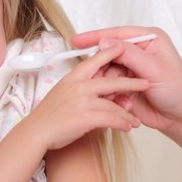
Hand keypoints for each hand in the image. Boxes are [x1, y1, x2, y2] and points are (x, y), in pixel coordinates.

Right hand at [28, 43, 149, 149]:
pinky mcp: (84, 116)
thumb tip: (99, 85)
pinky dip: (121, 123)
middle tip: (147, 84)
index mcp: (74, 77)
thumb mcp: (63, 93)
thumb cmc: (49, 116)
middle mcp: (78, 85)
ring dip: (127, 113)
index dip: (111, 53)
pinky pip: (110, 118)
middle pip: (111, 80)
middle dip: (131, 82)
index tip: (124, 48)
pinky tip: (128, 128)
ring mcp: (82, 100)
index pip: (95, 60)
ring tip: (136, 120)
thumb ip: (81, 87)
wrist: (35, 133)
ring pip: (113, 103)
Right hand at [72, 26, 181, 131]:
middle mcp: (139, 51)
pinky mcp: (126, 85)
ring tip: (113, 95)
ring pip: (106, 71)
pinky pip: (109, 86)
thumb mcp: (154, 69)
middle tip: (93, 79)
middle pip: (109, 52)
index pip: (118, 34)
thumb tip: (104, 42)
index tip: (77, 40)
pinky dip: (110, 93)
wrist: (181, 118)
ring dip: (106, 83)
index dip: (96, 37)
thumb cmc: (177, 91)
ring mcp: (132, 68)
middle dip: (101, 66)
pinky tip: (119, 101)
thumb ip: (129, 54)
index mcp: (149, 39)